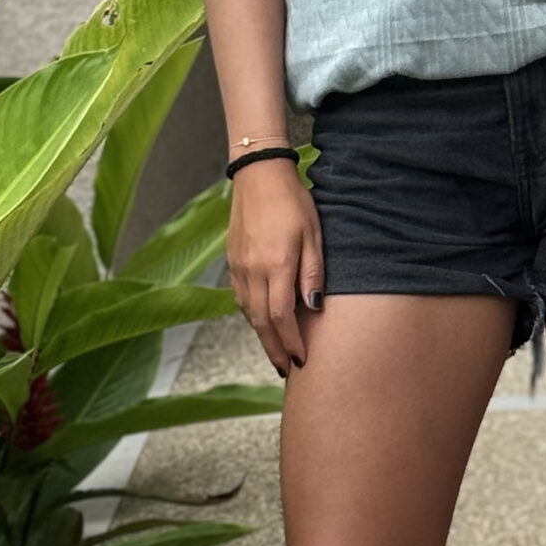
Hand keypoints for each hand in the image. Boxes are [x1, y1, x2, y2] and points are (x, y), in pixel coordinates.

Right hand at [227, 157, 323, 377]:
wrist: (258, 176)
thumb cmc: (293, 202)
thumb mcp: (314, 235)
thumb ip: (313, 274)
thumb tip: (314, 309)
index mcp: (275, 266)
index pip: (281, 317)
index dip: (291, 342)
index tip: (302, 359)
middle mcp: (252, 271)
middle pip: (261, 323)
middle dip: (274, 349)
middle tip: (286, 369)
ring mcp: (238, 267)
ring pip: (248, 313)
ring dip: (262, 336)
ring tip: (276, 352)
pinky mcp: (231, 262)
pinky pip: (240, 298)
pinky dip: (251, 316)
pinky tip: (262, 322)